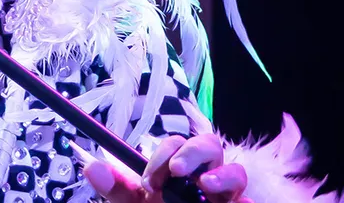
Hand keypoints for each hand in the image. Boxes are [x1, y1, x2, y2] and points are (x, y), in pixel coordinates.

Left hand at [82, 134, 249, 202]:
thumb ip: (117, 188)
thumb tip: (91, 167)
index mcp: (179, 172)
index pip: (176, 146)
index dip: (163, 156)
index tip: (148, 180)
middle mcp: (204, 180)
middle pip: (210, 147)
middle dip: (194, 152)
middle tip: (176, 170)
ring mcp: (224, 198)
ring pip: (237, 173)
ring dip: (224, 175)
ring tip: (206, 184)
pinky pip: (251, 202)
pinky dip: (248, 201)